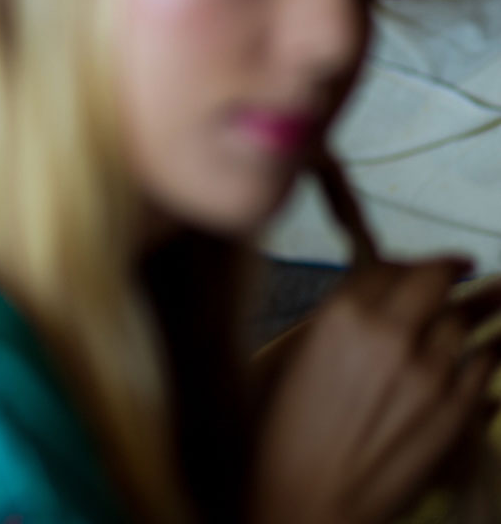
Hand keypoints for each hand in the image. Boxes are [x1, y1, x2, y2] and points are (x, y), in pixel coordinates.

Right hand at [250, 260, 499, 523]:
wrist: (306, 500)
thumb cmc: (284, 435)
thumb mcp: (293, 359)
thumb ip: (335, 322)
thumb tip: (368, 303)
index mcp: (340, 315)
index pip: (388, 266)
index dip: (405, 263)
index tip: (416, 265)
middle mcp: (389, 334)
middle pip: (436, 279)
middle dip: (450, 269)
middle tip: (462, 266)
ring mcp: (429, 373)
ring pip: (467, 320)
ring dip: (478, 309)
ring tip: (492, 300)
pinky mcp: (455, 411)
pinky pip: (486, 364)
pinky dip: (487, 352)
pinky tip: (487, 349)